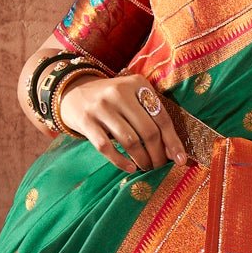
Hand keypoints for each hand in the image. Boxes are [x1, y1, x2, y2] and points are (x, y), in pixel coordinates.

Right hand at [54, 73, 189, 173]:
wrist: (72, 92)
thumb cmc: (111, 100)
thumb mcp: (132, 97)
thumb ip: (152, 117)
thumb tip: (174, 152)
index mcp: (137, 84)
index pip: (161, 117)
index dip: (173, 141)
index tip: (180, 160)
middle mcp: (119, 92)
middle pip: (148, 131)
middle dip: (158, 154)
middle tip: (159, 166)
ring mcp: (101, 106)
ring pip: (130, 141)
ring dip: (142, 159)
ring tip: (146, 167)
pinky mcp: (85, 121)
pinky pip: (106, 147)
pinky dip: (121, 161)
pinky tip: (130, 168)